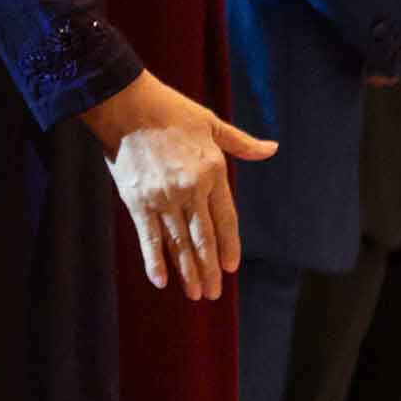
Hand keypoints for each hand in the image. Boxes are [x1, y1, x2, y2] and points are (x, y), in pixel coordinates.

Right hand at [78, 70, 278, 301]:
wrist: (128, 106)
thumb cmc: (173, 112)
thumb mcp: (213, 125)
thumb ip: (242, 144)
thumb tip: (272, 149)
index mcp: (212, 171)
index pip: (225, 218)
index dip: (228, 245)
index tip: (231, 268)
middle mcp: (190, 188)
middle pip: (202, 237)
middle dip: (209, 268)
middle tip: (213, 293)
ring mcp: (163, 197)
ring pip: (178, 243)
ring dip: (187, 270)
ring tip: (195, 294)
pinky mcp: (137, 201)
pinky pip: (148, 237)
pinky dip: (155, 260)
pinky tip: (161, 281)